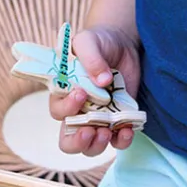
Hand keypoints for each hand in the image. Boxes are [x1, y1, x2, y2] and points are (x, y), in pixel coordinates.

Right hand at [49, 25, 140, 156]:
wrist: (121, 42)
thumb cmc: (97, 41)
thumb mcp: (89, 40)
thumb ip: (90, 56)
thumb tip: (102, 80)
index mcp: (64, 93)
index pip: (58, 111)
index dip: (67, 108)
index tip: (81, 93)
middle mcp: (78, 111)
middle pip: (68, 140)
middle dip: (77, 142)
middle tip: (89, 131)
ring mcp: (99, 118)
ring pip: (91, 146)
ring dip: (98, 145)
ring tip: (108, 132)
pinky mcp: (119, 119)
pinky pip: (118, 140)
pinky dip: (122, 140)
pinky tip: (128, 130)